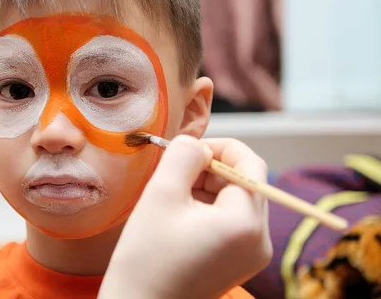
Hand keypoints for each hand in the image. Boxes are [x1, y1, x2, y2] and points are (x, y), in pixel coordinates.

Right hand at [100, 135, 271, 298]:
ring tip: (172, 197)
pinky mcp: (238, 263)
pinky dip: (208, 208)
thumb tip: (197, 143)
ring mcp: (252, 255)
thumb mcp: (161, 194)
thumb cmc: (146, 258)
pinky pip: (231, 221)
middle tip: (173, 173)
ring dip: (206, 188)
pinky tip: (179, 215)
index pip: (249, 163)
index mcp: (246, 223)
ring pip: (235, 200)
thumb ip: (184, 154)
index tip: (185, 149)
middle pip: (244, 182)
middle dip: (209, 169)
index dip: (218, 146)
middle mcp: (260, 240)